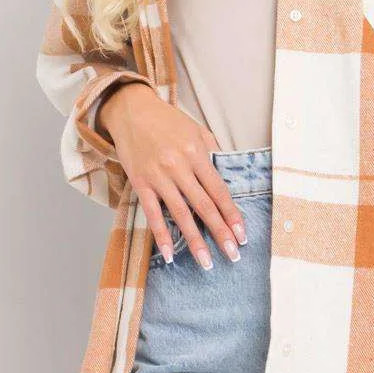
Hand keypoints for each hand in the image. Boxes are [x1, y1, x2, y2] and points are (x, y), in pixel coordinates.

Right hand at [101, 83, 244, 267]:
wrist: (131, 110)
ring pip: (180, 214)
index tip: (242, 235)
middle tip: (233, 255)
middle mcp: (178, 166)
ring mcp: (158, 176)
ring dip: (195, 241)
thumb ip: (212, 153)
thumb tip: (227, 178)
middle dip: (220, 233)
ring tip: (206, 262)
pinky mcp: (140, 183)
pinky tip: (168, 254)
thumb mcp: (197, 130)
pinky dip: (160, 235)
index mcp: (196, 153)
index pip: (219, 191)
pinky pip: (152, 214)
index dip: (232, 215)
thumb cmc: (167, 121)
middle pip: (204, 206)